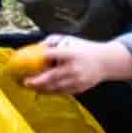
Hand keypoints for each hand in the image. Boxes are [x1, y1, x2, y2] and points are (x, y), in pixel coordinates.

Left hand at [12, 33, 131, 92]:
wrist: (107, 62)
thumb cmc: (85, 50)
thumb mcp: (72, 40)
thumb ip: (54, 40)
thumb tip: (38, 45)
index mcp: (72, 54)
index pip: (52, 55)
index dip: (41, 58)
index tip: (29, 60)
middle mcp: (74, 68)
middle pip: (51, 76)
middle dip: (36, 81)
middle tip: (25, 81)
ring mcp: (77, 80)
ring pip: (55, 87)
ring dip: (41, 88)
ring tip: (31, 87)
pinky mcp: (79, 88)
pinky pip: (62, 92)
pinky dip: (51, 92)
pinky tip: (42, 90)